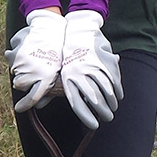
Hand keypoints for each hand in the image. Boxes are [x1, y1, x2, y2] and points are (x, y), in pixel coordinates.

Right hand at [7, 9, 64, 111]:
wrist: (52, 27)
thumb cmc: (58, 51)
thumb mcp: (57, 72)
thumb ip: (50, 91)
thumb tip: (39, 106)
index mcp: (44, 79)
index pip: (32, 98)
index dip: (24, 105)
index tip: (19, 108)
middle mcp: (30, 72)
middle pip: (19, 84)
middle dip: (24, 79)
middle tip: (34, 69)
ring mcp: (20, 62)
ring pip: (13, 69)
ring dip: (20, 65)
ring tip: (32, 56)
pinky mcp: (14, 51)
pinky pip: (11, 54)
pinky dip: (16, 53)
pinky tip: (27, 47)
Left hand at [59, 9, 121, 128]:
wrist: (80, 30)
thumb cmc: (65, 55)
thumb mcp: (54, 71)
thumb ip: (47, 90)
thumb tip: (37, 106)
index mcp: (68, 78)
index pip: (77, 102)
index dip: (86, 116)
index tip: (94, 126)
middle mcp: (81, 73)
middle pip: (95, 98)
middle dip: (103, 111)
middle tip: (108, 119)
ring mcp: (95, 67)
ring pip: (106, 90)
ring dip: (112, 102)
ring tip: (114, 109)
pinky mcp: (106, 61)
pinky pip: (114, 79)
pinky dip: (117, 89)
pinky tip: (119, 96)